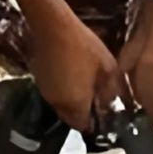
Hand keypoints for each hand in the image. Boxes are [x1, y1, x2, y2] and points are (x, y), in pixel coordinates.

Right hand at [16, 0, 129, 130]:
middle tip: (95, 98)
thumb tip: (114, 104)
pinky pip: (53, 93)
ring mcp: (45, 92)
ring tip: (84, 85)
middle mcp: (57, 104)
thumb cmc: (83, 47)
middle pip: (70, 118)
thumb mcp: (107, 68)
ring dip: (72, 102)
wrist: (52, 26)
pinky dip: (62, 90)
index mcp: (75, 104)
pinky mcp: (38, 80)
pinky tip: (71, 74)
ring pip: (61, 106)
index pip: (84, 126)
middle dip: (83, 113)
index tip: (102, 113)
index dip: (94, 122)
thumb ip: (113, 90)